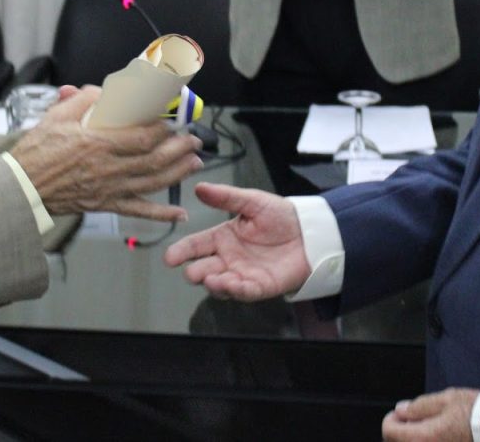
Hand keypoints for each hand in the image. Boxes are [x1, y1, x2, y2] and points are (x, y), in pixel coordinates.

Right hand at [11, 85, 202, 221]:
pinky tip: (178, 214)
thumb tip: (102, 91)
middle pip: (155, 159)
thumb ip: (82, 100)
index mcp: (98, 144)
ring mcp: (110, 189)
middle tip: (193, 139)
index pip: (142, 137)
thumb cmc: (36, 153)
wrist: (21, 188)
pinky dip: (160, 215)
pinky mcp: (106, 205)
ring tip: (195, 163)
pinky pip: (138, 211)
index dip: (164, 129)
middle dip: (179, 149)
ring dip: (178, 173)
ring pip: (153, 183)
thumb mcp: (56, 117)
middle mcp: (109, 169)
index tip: (173, 119)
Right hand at [163, 182, 309, 299]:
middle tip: (192, 272)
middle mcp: (228, 258)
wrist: (310, 231)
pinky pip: (245, 292)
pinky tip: (232, 284)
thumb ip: (226, 197)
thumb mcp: (252, 201)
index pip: (196, 245)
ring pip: (221, 284)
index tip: (170, 258)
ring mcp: (243, 274)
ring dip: (215, 284)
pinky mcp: (260, 286)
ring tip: (211, 280)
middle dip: (196, 273)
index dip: (182, 251)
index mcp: (223, 237)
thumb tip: (199, 188)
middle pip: (204, 269)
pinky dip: (236, 290)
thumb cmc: (281, 216)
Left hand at [382, 388, 478, 441]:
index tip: (401, 412)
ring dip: (414, 437)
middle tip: (414, 418)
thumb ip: (419, 406)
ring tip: (430, 426)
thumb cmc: (477, 413)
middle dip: (402, 431)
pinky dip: (428, 441)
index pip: (389, 432)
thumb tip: (401, 409)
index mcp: (423, 437)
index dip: (391, 419)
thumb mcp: (446, 400)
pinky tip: (440, 434)